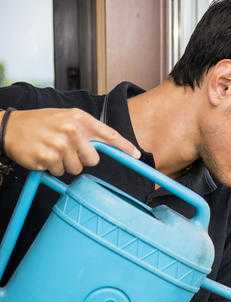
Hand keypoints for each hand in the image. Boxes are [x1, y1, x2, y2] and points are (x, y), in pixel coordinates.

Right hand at [3, 108, 140, 175]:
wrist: (9, 126)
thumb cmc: (43, 123)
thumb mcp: (67, 118)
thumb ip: (88, 131)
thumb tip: (111, 147)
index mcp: (79, 118)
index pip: (108, 134)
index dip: (124, 147)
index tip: (137, 155)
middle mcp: (71, 130)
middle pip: (93, 160)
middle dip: (82, 159)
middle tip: (68, 150)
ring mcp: (58, 145)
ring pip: (75, 169)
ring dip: (65, 164)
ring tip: (53, 150)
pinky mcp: (45, 158)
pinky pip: (59, 173)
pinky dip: (52, 168)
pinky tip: (43, 155)